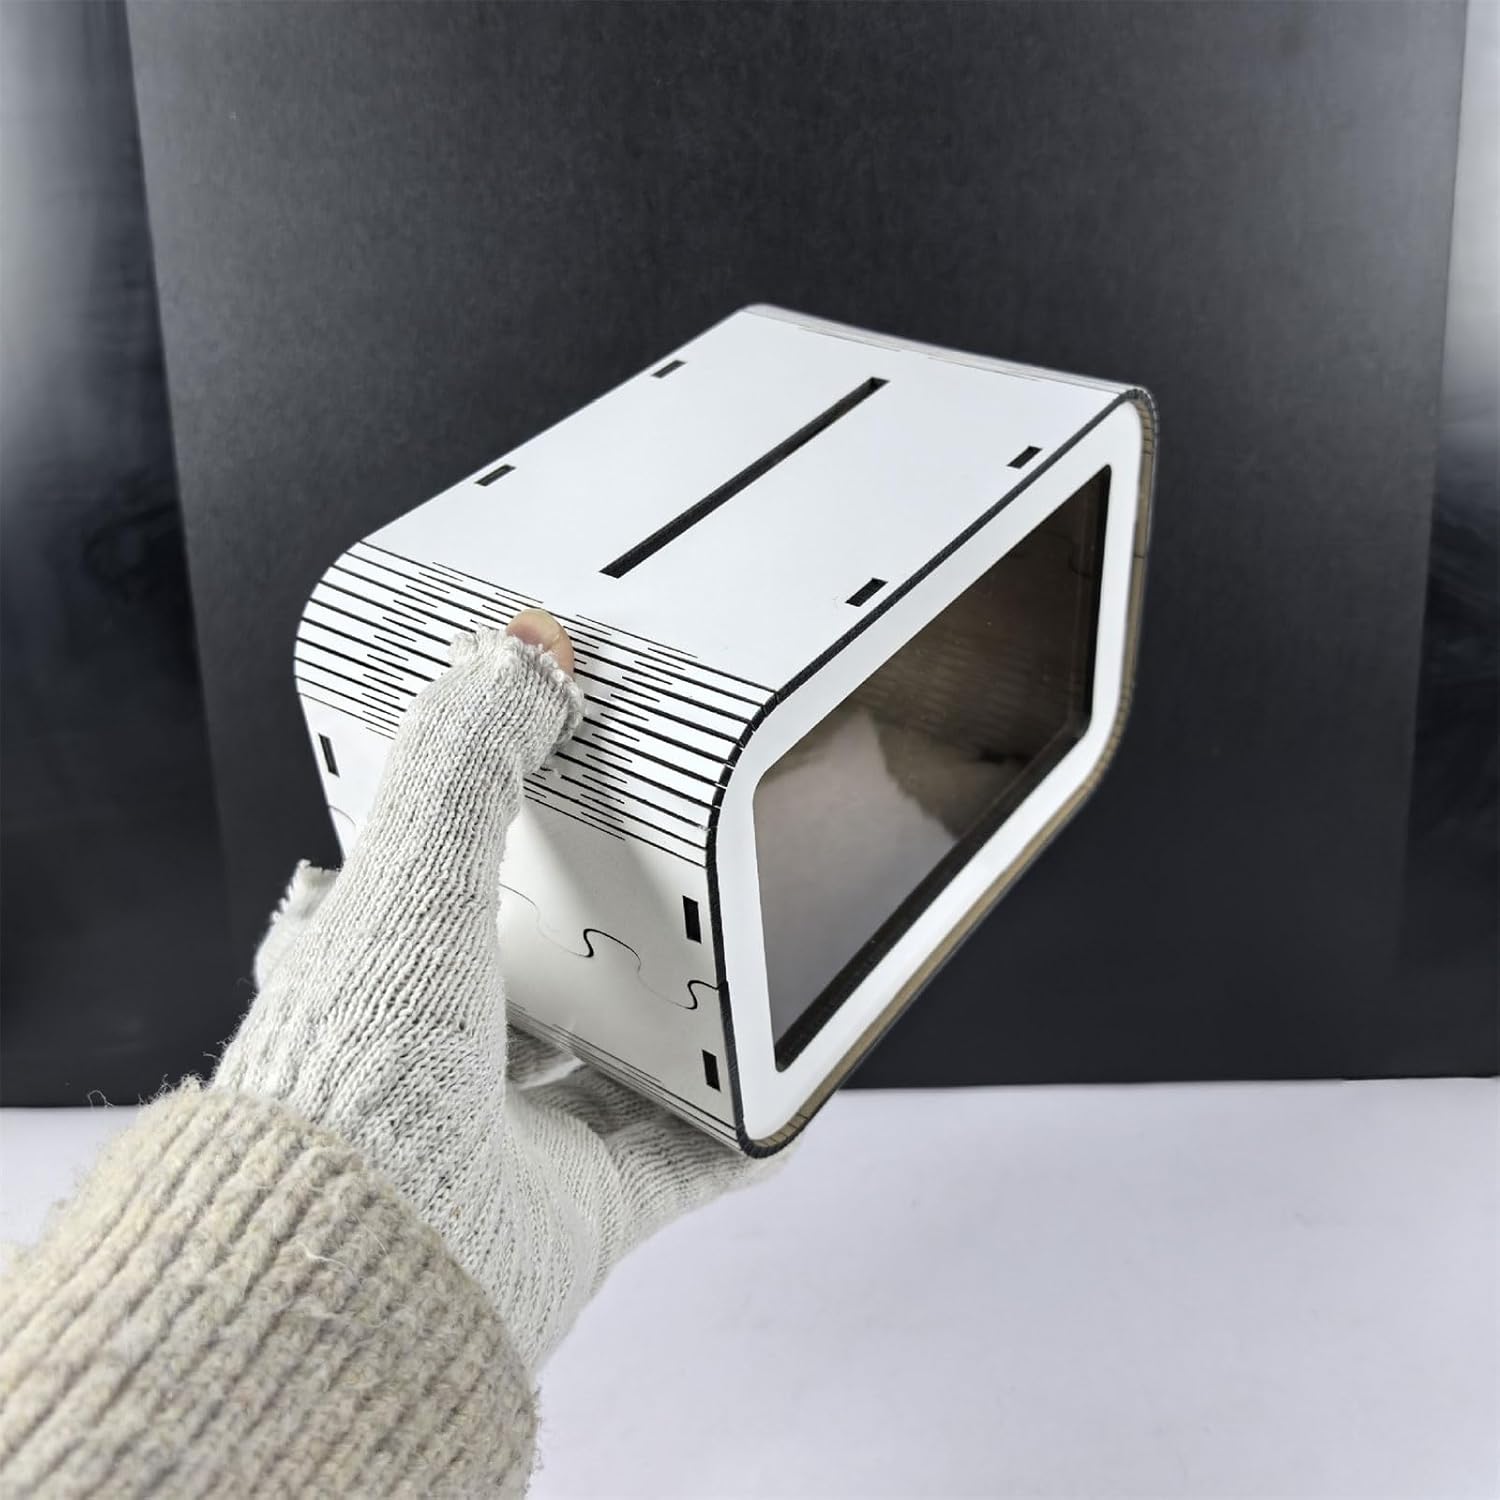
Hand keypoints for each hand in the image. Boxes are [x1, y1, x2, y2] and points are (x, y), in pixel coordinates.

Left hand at [215, 613, 767, 1368]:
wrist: (377, 1265)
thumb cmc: (351, 1085)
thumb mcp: (410, 876)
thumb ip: (467, 759)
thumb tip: (522, 654)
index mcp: (378, 973)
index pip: (423, 878)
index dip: (474, 826)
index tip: (532, 779)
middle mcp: (440, 1056)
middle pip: (531, 969)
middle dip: (587, 922)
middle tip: (651, 867)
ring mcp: (513, 1133)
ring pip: (608, 1060)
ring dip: (664, 1019)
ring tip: (722, 958)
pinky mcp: (582, 1203)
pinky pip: (683, 1154)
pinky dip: (735, 1128)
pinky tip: (777, 1089)